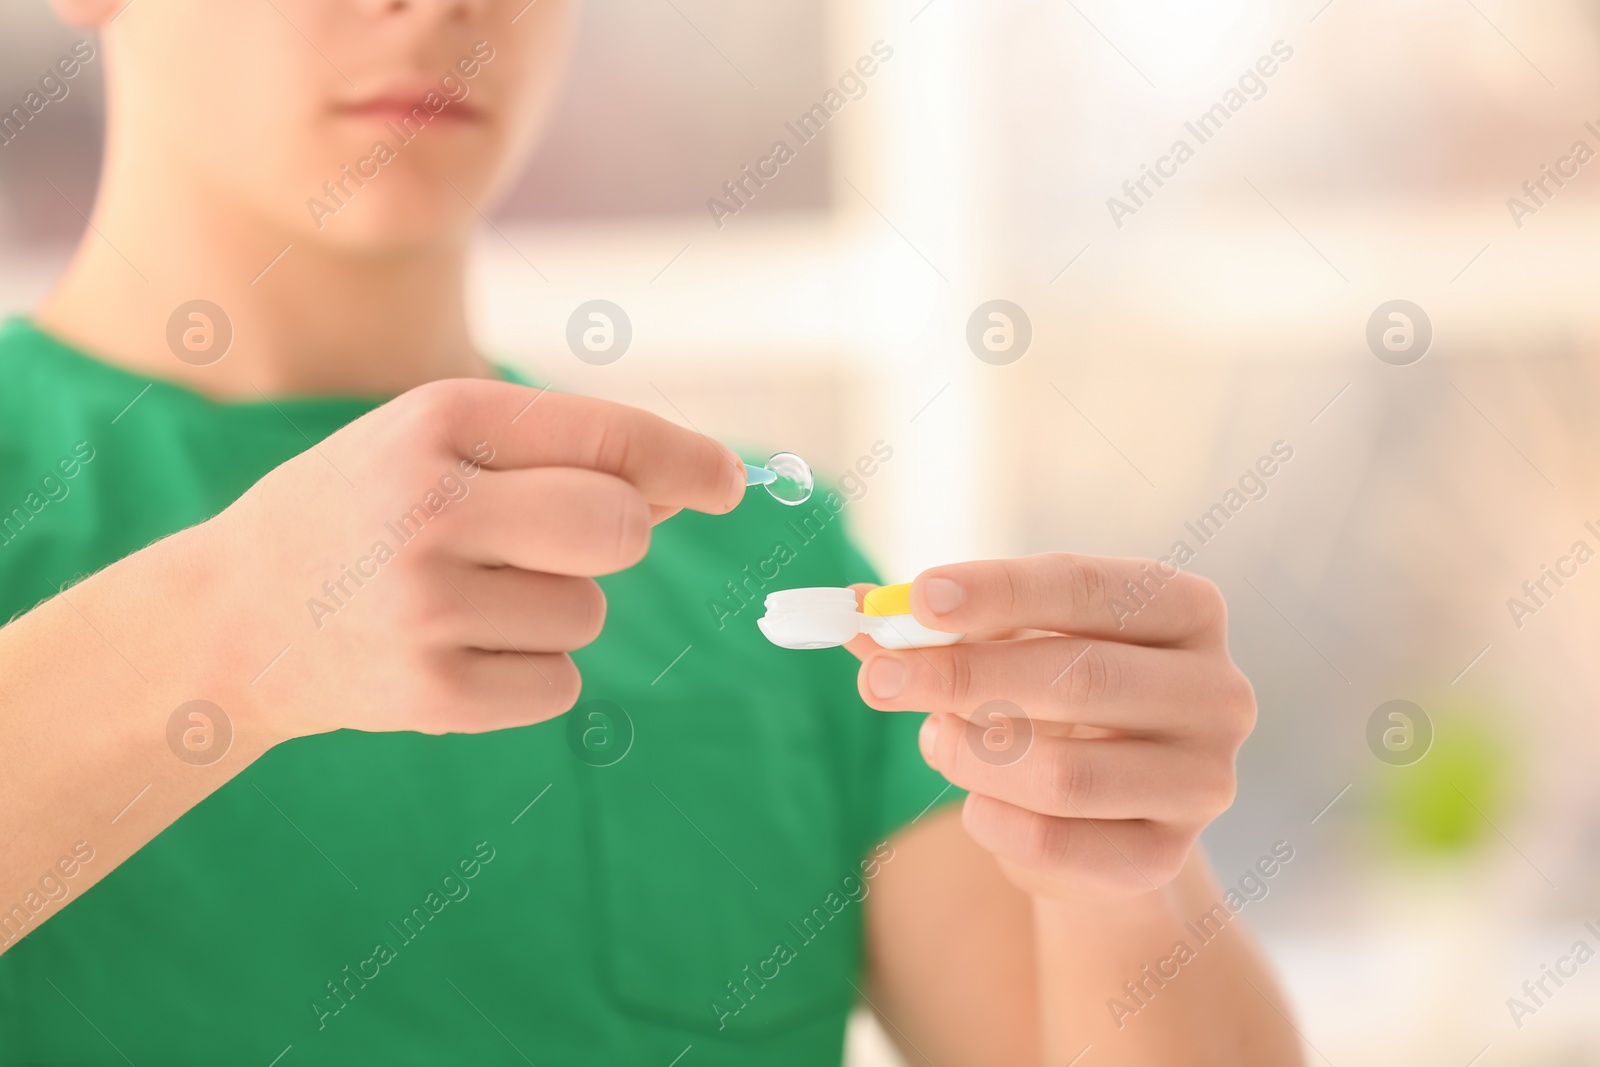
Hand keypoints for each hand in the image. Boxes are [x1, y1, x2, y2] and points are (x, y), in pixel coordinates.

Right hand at [200, 379, 743, 739]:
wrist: (229, 621)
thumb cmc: (360, 514)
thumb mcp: (431, 444)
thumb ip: (555, 452)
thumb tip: (690, 485)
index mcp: (437, 421)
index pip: (609, 437)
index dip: (688, 461)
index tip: (728, 482)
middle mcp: (430, 506)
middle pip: (621, 531)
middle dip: (617, 540)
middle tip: (557, 546)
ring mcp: (425, 606)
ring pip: (589, 615)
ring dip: (553, 612)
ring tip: (466, 599)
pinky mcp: (427, 693)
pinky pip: (557, 685)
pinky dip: (527, 675)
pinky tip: (453, 652)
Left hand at [845, 554, 1254, 898]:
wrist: (1103, 817)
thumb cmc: (1050, 703)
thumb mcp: (1006, 648)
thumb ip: (937, 627)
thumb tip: (854, 610)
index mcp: (1184, 610)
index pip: (1086, 586)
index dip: (996, 591)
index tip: (915, 601)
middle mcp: (1216, 690)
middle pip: (1076, 677)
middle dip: (961, 675)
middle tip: (878, 679)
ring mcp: (1203, 781)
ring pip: (1063, 771)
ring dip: (971, 754)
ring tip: (932, 738)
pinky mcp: (1166, 858)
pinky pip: (1055, 841)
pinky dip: (991, 820)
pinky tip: (977, 803)